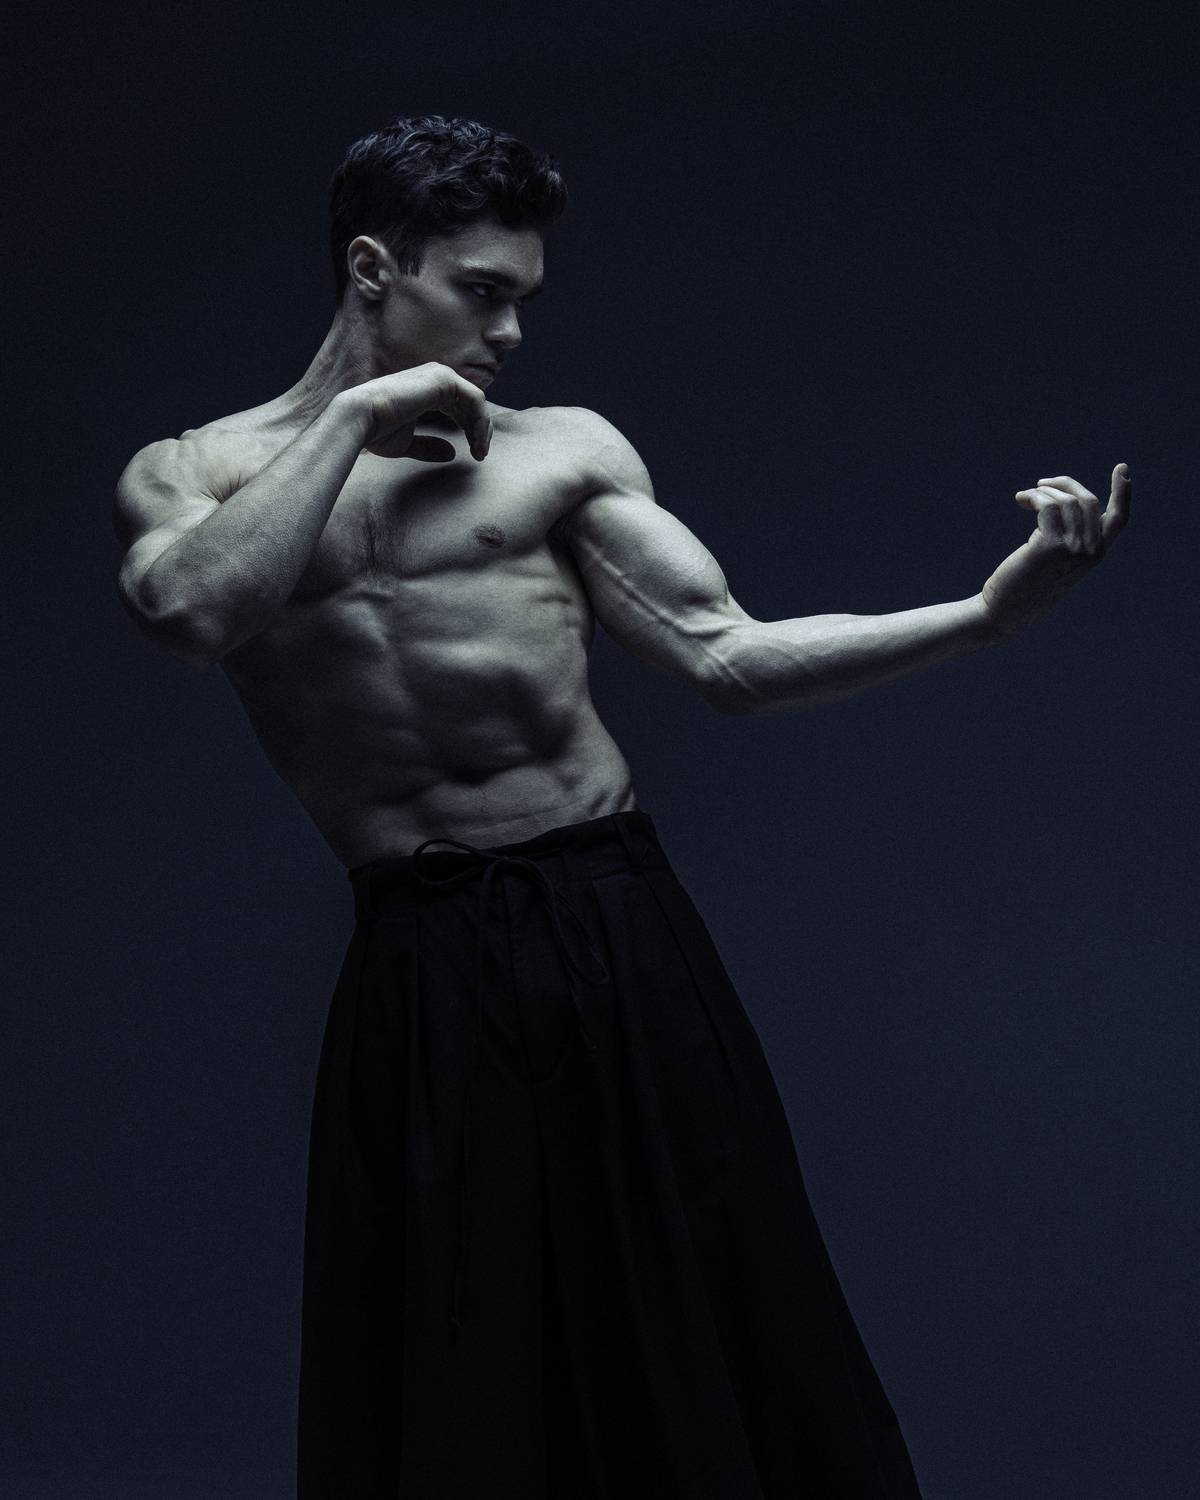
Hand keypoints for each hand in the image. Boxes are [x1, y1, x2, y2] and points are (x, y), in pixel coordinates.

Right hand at [336, 362, 493, 461]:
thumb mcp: (407, 443)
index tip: (475, 454)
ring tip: (480, 451)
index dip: (470, 431)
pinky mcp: (444, 379)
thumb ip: (430, 446)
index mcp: (427, 389)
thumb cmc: (376, 431)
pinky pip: (475, 400)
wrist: (360, 418)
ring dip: (482, 428)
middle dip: (479, 431)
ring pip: (476, 402)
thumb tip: (452, 454)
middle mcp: (435, 378)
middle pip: (471, 404)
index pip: (460, 407)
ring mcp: (440, 375)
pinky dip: (480, 421)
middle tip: (481, 455)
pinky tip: (477, 441)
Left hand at [980, 464, 1132, 637]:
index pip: (1118, 520)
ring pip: (1067, 501)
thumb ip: (1070, 537)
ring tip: (1025, 497)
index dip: (1122, 493)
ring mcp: (1073, 550)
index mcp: (1097, 555)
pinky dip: (1034, 497)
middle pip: (1088, 501)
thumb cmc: (1027, 584)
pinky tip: (1021, 500)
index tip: (1122, 468)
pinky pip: (1047, 506)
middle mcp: (1091, 552)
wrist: (1005, 611)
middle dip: (1065, 484)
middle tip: (1042, 483)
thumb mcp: (1056, 560)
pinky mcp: (1050, 546)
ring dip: (1043, 492)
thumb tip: (1062, 502)